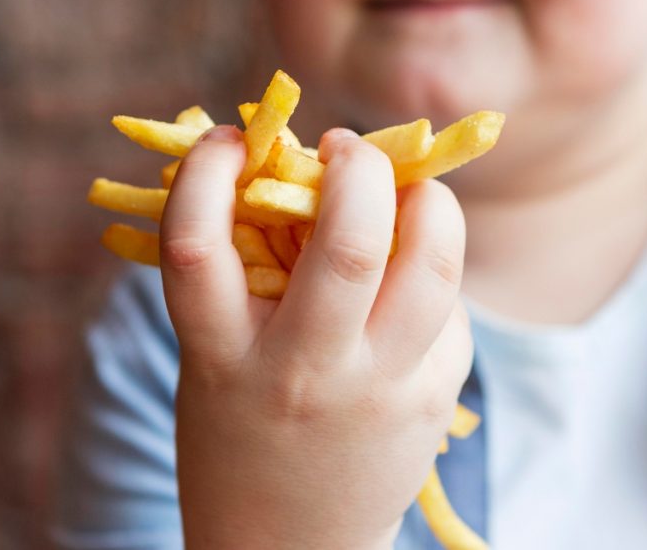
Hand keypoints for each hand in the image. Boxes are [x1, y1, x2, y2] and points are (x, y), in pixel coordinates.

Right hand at [161, 125, 472, 549]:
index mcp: (221, 358)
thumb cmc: (242, 430)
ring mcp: (378, 392)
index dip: (205, 171)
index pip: (196, 245)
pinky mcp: (432, 401)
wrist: (288, 549)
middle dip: (358, 168)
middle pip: (350, 244)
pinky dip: (434, 270)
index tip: (229, 137)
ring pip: (434, 267)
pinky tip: (412, 276)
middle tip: (345, 149)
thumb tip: (300, 169)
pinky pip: (450, 309)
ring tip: (405, 191)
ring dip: (429, 202)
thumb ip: (247, 275)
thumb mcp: (216, 359)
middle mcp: (304, 373)